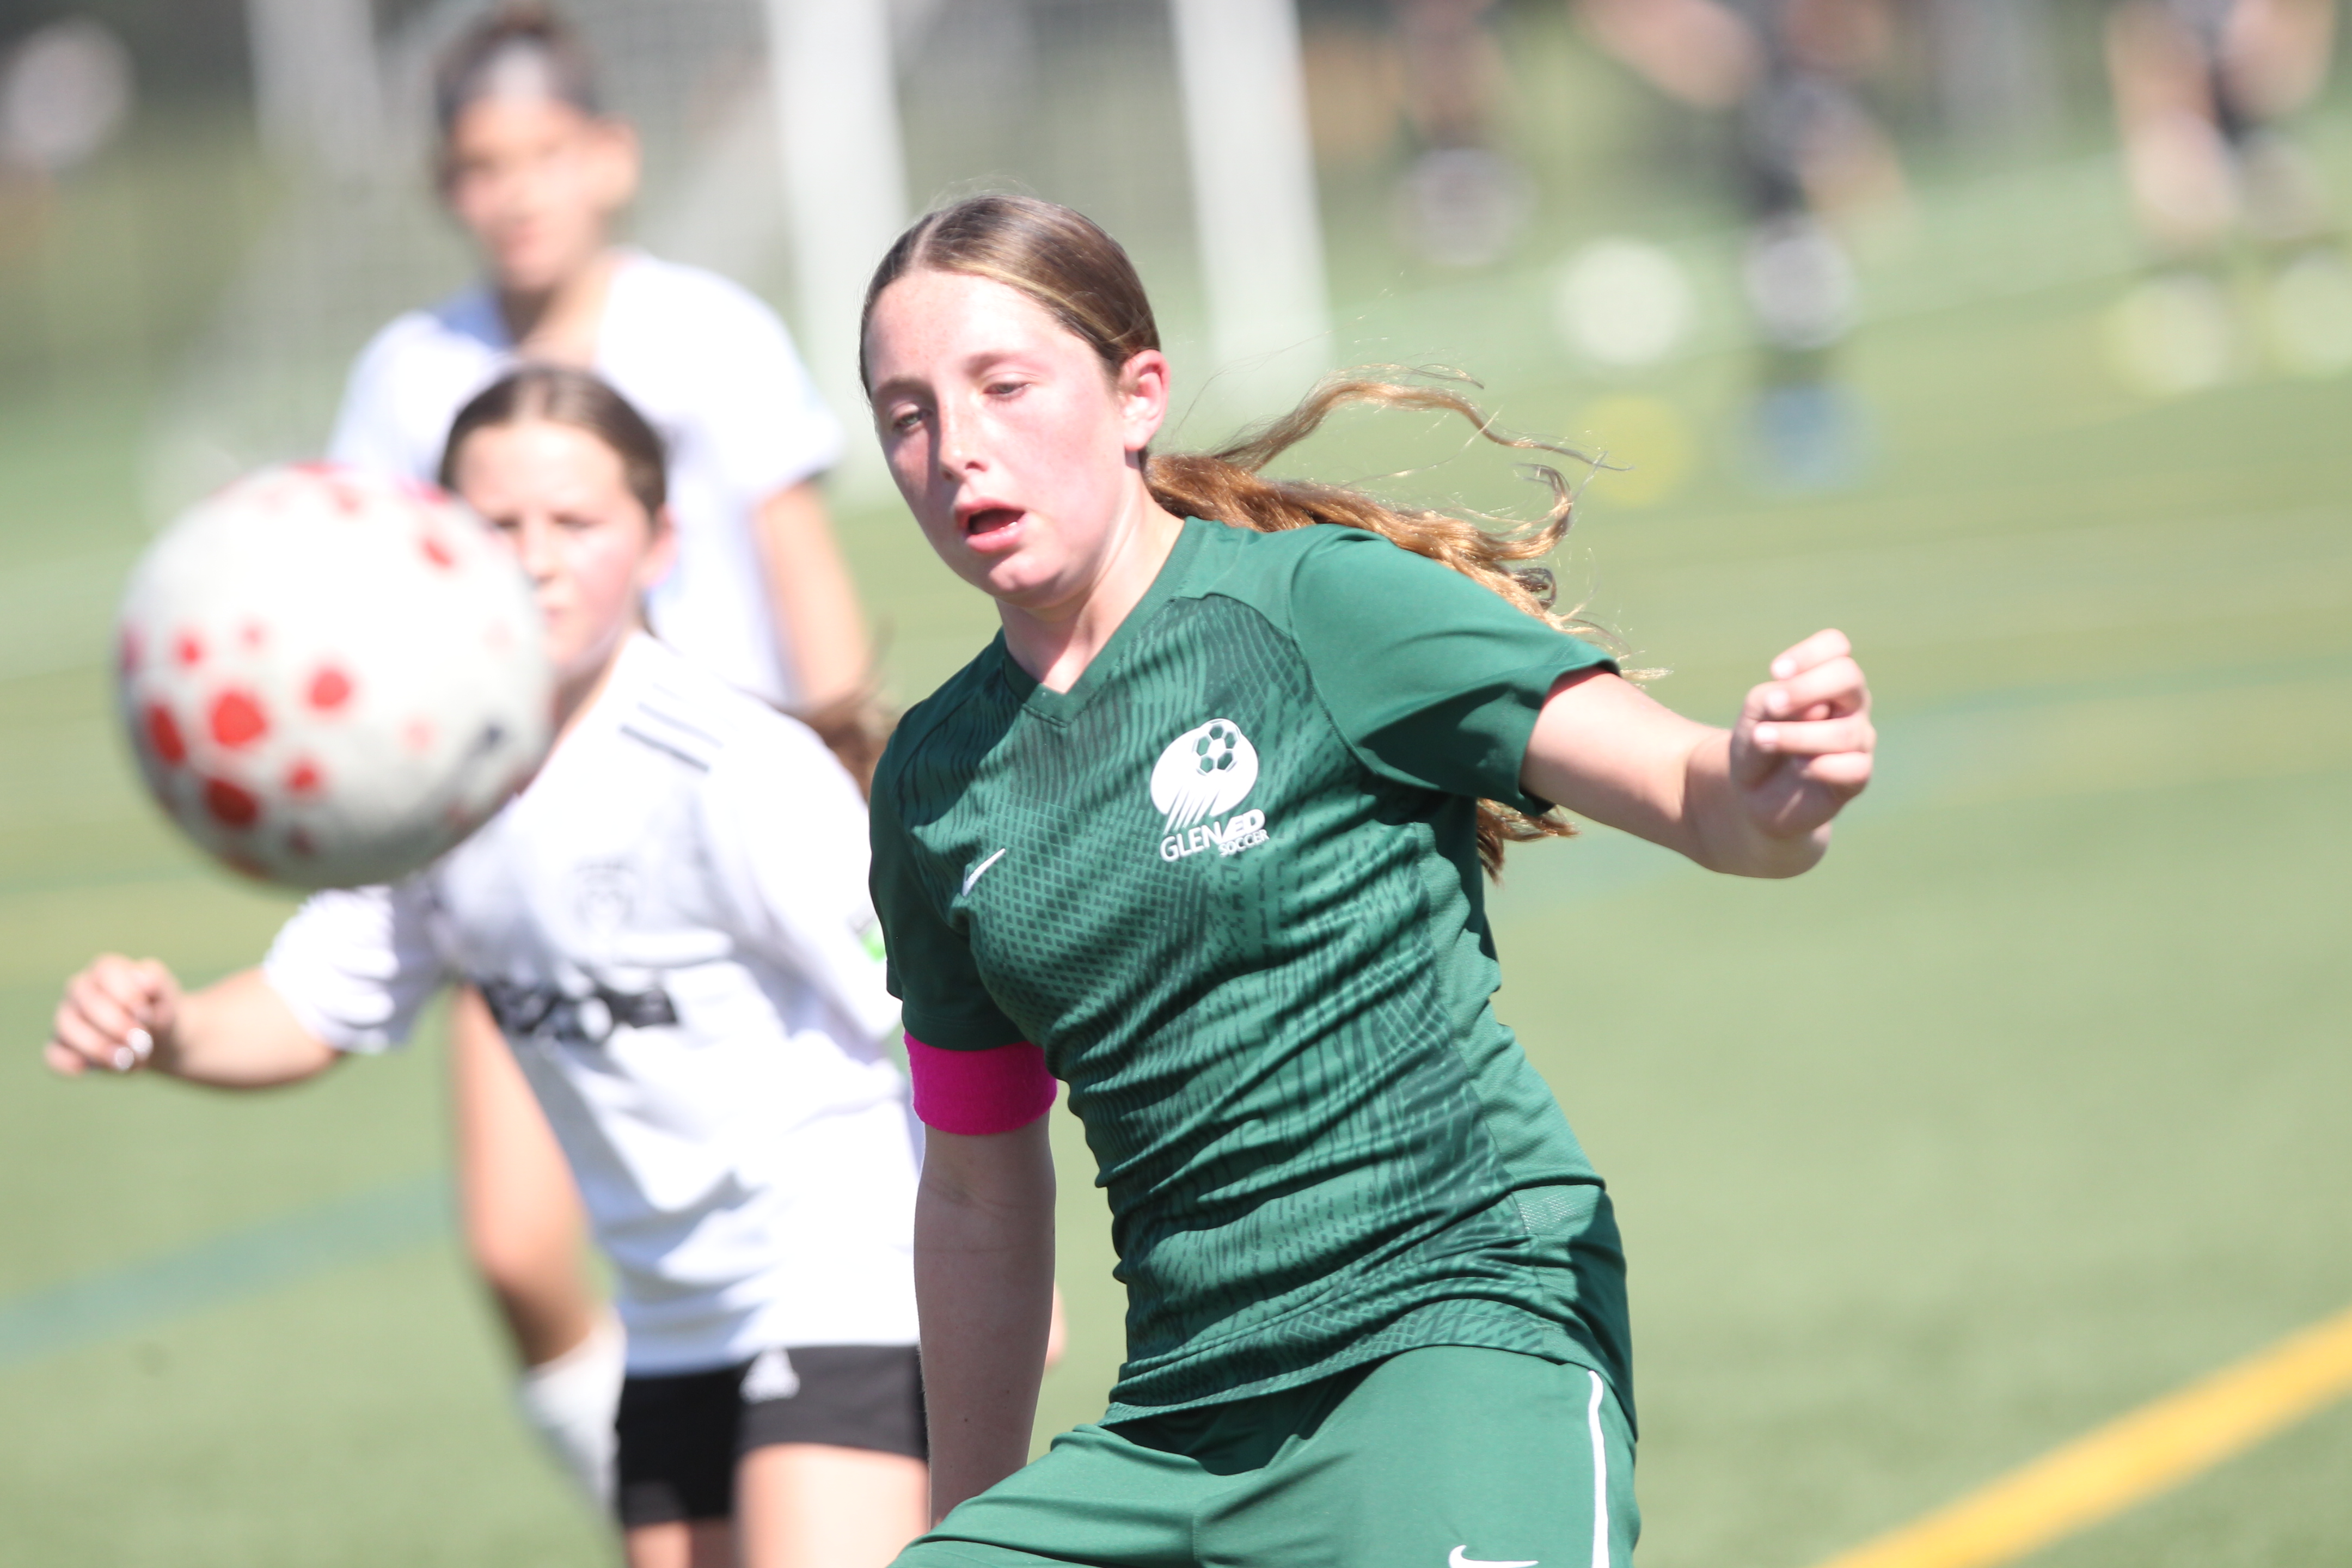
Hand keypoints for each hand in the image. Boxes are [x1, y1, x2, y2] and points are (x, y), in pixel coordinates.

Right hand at [47, 955, 181, 1076]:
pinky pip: (54, 1055)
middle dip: (116, 1027)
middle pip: (86, 1003)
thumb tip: (143, 980)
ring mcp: (66, 1017)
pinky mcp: (61, 1045)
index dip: (127, 995)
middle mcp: (80, 989)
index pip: (106, 971)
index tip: (145, 1015)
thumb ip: (159, 984)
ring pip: (66, 1029)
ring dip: (99, 1048)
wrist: (159, 1041)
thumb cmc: (159, 1011)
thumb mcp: (168, 996)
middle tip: (140, 1044)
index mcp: (107, 970)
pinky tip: (97, 1068)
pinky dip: (73, 1064)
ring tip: (127, 1060)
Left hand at [1728, 629, 1874, 841]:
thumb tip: (1816, 710)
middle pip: (1849, 677)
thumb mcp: (1754, 716)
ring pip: (1845, 731)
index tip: (1775, 672)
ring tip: (1764, 740)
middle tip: (1773, 705)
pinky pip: (1855, 768)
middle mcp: (1850, 705)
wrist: (1752, 795)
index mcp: (1826, 680)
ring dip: (1797, 735)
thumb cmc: (1758, 744)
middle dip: (1806, 688)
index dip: (1809, 653)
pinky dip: (1820, 766)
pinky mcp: (1857, 777)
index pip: (1836, 647)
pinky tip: (1799, 767)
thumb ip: (1776, 701)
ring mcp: (1858, 740)